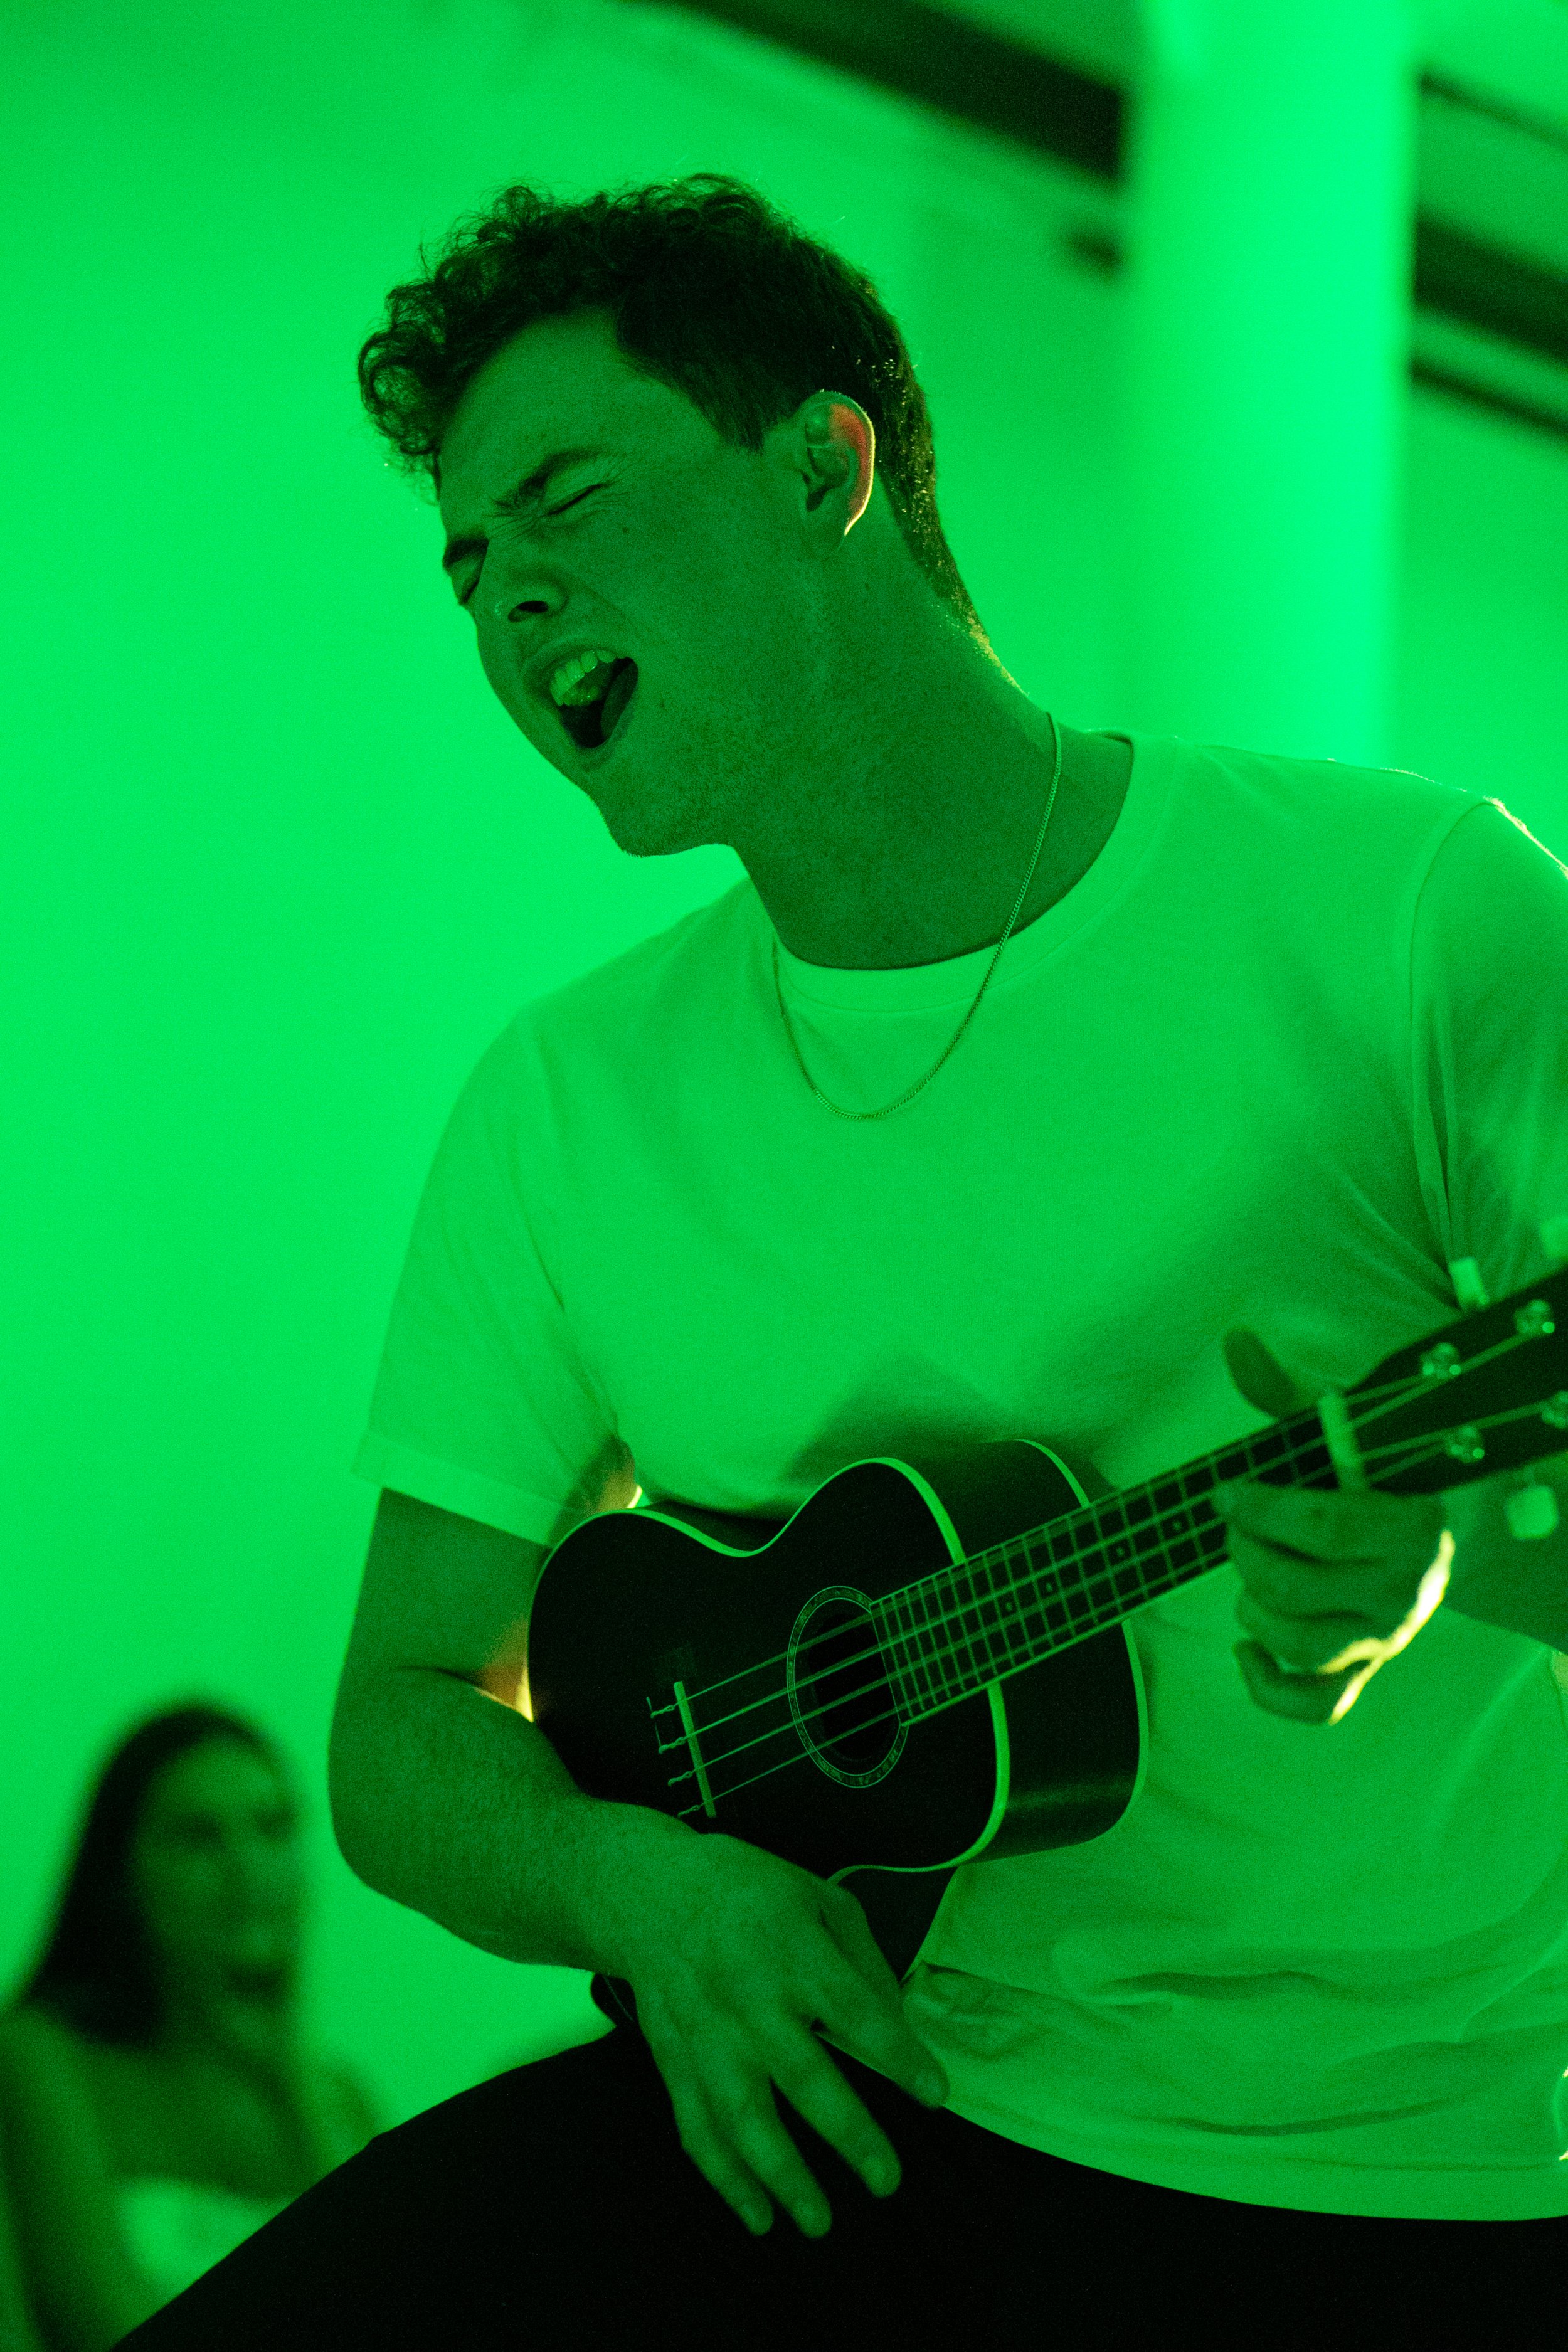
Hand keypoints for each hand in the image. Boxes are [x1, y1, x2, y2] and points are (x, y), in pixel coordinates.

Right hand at [611, 1830, 947, 2239]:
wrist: (649, 1892)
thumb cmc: (749, 1892)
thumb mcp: (819, 1897)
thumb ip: (863, 1960)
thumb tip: (895, 2024)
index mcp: (794, 1953)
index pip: (855, 2012)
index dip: (898, 2055)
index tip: (935, 2095)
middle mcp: (749, 2000)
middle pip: (803, 2076)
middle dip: (848, 2133)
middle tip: (886, 2181)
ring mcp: (706, 2036)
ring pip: (743, 2117)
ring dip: (781, 2175)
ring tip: (818, 2221)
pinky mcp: (674, 2061)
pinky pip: (696, 2128)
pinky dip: (724, 2177)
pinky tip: (757, 2215)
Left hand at [1220, 1327, 1452, 1724]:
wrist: (1437, 1533)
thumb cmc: (1373, 1477)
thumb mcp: (1342, 1432)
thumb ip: (1288, 1393)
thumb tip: (1235, 1340)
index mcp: (1411, 1526)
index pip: (1322, 1526)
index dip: (1260, 1508)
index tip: (1226, 1491)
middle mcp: (1407, 1592)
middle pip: (1296, 1589)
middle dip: (1245, 1552)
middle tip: (1237, 1524)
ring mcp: (1387, 1639)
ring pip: (1300, 1648)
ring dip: (1252, 1610)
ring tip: (1249, 1574)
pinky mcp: (1367, 1670)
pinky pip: (1317, 1705)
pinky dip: (1269, 1686)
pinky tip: (1245, 1647)